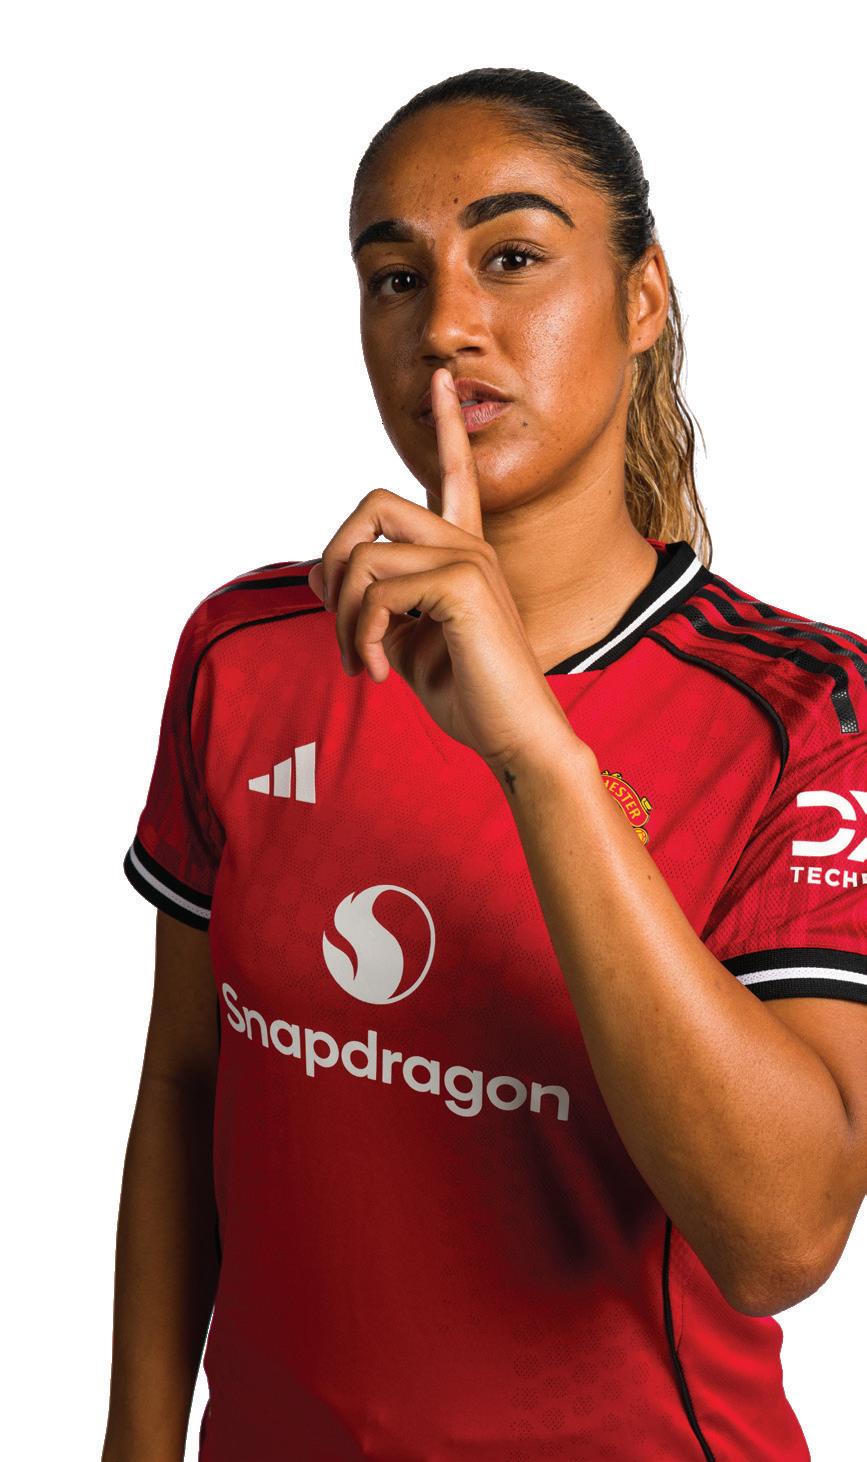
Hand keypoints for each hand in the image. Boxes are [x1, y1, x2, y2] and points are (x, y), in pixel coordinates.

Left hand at [307, 367, 573, 770]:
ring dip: (342, 618)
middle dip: (333, 560)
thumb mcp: (403, 642)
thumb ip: (370, 601)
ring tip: (359, 661)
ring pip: (363, 556)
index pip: (451, 476)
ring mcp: (471, 560)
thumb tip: (321, 569)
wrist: (514, 737)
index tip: (441, 381)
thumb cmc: (467, 694)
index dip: (445, 429)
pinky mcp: (465, 585)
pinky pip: (377, 591)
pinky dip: (362, 636)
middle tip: (336, 623)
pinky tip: (378, 671)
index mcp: (462, 553)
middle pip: (372, 504)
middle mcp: (469, 545)